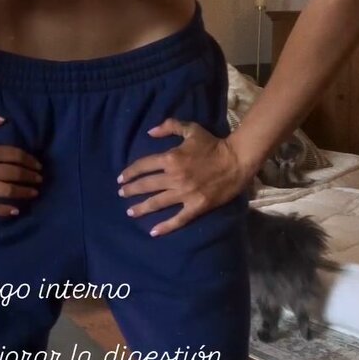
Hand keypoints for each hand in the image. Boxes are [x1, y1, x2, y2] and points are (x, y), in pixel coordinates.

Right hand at [0, 112, 42, 215]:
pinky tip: (15, 210)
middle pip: (14, 173)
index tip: (38, 165)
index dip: (29, 161)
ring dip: (23, 192)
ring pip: (6, 190)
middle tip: (39, 180)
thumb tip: (3, 120)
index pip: (15, 155)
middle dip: (30, 177)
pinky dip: (4, 209)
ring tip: (33, 193)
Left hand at [116, 117, 248, 235]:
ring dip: (141, 208)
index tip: (121, 178)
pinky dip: (165, 226)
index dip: (130, 173)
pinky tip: (153, 232)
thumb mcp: (191, 129)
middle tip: (122, 194)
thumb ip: (169, 127)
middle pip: (146, 186)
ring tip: (130, 212)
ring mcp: (185, 194)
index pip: (143, 166)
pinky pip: (178, 219)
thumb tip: (149, 132)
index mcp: (170, 158)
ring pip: (157, 203)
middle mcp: (174, 177)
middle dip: (131, 191)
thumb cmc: (213, 144)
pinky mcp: (196, 206)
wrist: (237, 160)